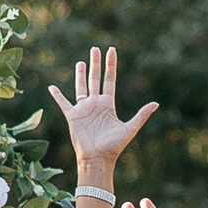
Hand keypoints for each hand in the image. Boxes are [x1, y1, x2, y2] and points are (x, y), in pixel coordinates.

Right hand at [48, 46, 157, 171]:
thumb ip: (141, 115)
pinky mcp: (73, 116)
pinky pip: (63, 103)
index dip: (110, 65)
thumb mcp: (130, 129)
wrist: (98, 159)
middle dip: (96, 64)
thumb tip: (156, 104)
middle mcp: (95, 104)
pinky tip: (52, 87)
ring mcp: (84, 109)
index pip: (109, 79)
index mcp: (108, 104)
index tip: (111, 50)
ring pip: (81, 87)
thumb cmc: (114, 147)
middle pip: (95, 79)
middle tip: (95, 49)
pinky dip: (57, 95)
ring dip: (80, 74)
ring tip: (81, 62)